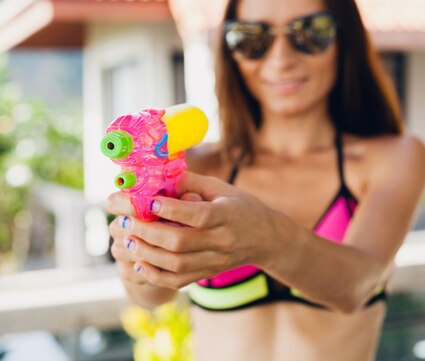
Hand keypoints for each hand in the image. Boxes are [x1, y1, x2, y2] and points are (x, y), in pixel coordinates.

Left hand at [107, 173, 284, 289]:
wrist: (266, 238)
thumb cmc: (241, 207)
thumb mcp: (222, 189)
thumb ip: (191, 182)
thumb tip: (158, 174)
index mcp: (228, 215)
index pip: (198, 215)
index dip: (172, 209)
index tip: (149, 201)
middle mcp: (223, 241)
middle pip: (181, 242)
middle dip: (149, 232)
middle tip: (127, 222)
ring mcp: (216, 261)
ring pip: (176, 265)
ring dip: (147, 254)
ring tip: (129, 240)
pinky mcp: (208, 273)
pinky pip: (178, 280)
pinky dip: (155, 275)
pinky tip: (140, 263)